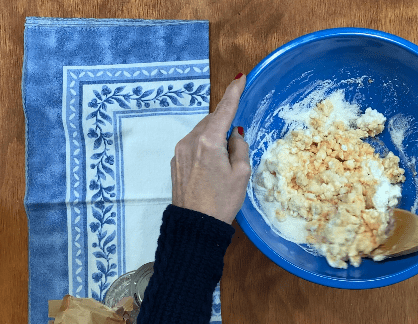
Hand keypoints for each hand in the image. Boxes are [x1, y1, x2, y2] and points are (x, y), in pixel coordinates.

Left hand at [171, 75, 250, 223]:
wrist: (195, 226)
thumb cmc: (222, 201)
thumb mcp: (241, 174)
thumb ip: (240, 147)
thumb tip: (235, 133)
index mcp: (209, 142)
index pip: (224, 110)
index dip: (234, 92)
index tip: (239, 77)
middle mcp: (191, 141)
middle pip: (212, 120)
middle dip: (225, 123)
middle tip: (237, 143)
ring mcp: (180, 150)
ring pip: (202, 132)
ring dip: (215, 136)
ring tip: (224, 160)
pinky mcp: (176, 161)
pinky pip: (194, 144)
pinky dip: (205, 146)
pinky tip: (212, 165)